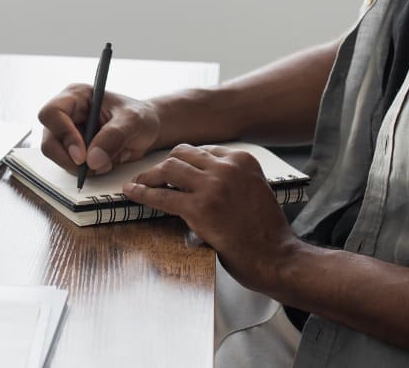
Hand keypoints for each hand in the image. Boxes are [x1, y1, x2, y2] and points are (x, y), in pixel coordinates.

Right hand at [38, 84, 160, 175]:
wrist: (148, 130)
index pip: (52, 113)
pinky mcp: (73, 151)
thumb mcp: (133, 121)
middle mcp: (67, 114)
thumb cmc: (140, 116)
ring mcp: (68, 133)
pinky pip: (70, 166)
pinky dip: (87, 171)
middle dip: (70, 158)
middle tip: (93, 167)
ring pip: (57, 157)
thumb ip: (113, 136)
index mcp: (76, 96)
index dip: (63, 135)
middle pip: (49, 141)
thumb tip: (92, 160)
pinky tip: (105, 163)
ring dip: (81, 167)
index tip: (82, 155)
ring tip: (107, 161)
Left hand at [123, 144, 299, 292]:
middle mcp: (227, 168)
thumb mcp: (255, 188)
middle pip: (182, 154)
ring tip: (140, 183)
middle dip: (165, 164)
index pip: (202, 151)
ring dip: (150, 176)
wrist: (276, 257)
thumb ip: (232, 177)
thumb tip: (200, 176)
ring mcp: (212, 186)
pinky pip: (162, 195)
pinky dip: (143, 193)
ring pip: (169, 168)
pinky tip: (132, 192)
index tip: (173, 170)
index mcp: (242, 160)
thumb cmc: (266, 230)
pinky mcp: (199, 209)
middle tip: (153, 176)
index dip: (185, 162)